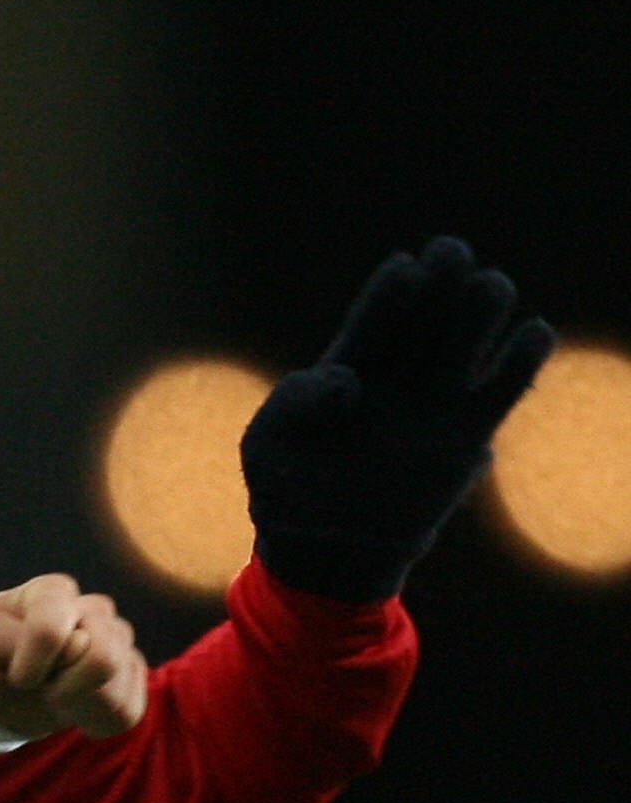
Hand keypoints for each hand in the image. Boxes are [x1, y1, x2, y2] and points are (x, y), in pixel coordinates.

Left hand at [0, 573, 147, 740]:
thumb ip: (18, 637)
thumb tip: (79, 644)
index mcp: (50, 592)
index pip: (54, 628)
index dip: (34, 664)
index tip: (17, 677)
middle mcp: (92, 609)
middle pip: (103, 657)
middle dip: (65, 689)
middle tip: (40, 689)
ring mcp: (117, 640)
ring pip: (118, 686)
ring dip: (80, 706)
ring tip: (55, 698)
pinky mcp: (131, 674)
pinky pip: (130, 710)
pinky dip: (98, 722)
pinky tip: (76, 712)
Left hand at [242, 237, 553, 602]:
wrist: (322, 552)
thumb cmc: (284, 490)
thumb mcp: (266, 443)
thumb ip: (295, 403)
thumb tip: (346, 381)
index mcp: (341, 372)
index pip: (371, 324)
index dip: (389, 296)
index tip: (405, 267)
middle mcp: (391, 383)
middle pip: (421, 324)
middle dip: (437, 286)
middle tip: (452, 250)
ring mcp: (428, 410)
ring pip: (460, 351)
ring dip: (476, 316)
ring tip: (490, 283)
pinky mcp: (462, 443)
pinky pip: (495, 399)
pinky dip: (516, 368)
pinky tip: (536, 331)